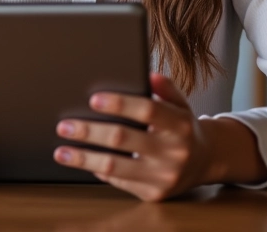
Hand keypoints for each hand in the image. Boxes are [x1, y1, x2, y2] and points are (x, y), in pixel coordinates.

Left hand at [53, 72, 226, 201]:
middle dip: (89, 132)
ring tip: (62, 151)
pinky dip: (97, 170)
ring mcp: (163, 176)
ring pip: (115, 166)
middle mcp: (173, 152)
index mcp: (180, 124)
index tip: (93, 99)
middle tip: (64, 126)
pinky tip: (82, 161)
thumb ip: (165, 87)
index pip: (147, 110)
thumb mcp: (180, 102)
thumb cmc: (183, 126)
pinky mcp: (153, 194)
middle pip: (123, 139)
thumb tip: (148, 73)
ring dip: (84, 158)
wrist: (205, 161)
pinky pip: (119, 181)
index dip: (120, 103)